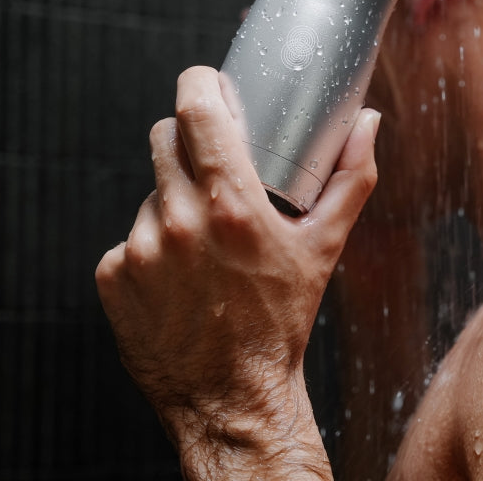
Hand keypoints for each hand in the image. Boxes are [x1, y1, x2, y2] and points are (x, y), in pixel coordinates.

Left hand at [95, 66, 379, 479]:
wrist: (233, 397)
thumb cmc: (282, 321)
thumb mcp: (325, 247)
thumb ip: (350, 177)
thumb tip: (368, 122)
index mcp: (231, 205)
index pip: (195, 109)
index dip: (198, 84)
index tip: (207, 85)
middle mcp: (178, 221)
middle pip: (164, 137)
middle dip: (188, 138)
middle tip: (212, 163)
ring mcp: (139, 250)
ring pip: (149, 191)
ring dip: (172, 201)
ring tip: (203, 241)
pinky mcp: (113, 276)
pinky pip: (128, 237)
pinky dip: (151, 246)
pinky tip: (178, 275)